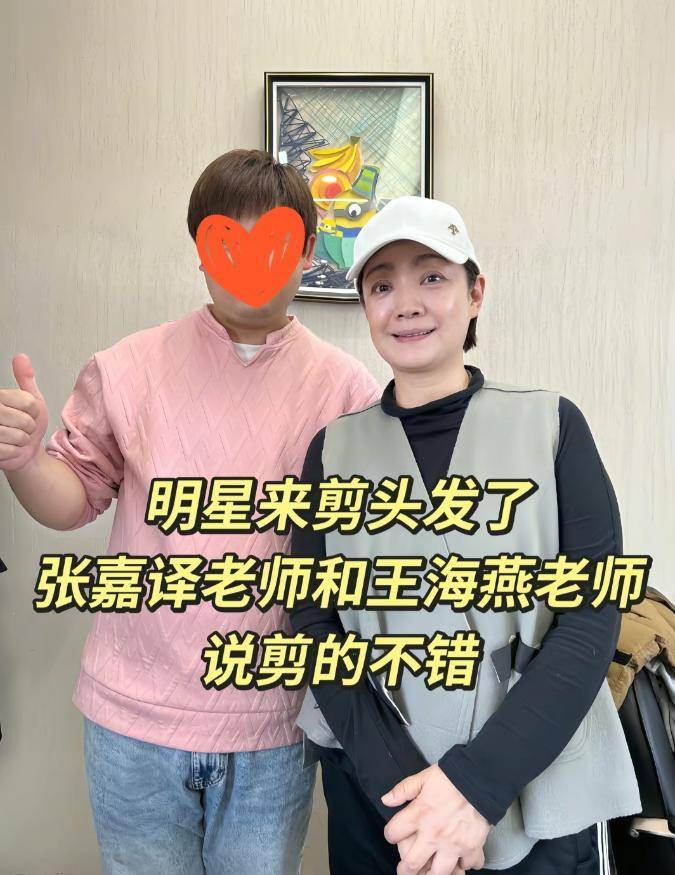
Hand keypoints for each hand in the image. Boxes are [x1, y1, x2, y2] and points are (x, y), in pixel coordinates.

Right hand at [0, 354, 47, 470]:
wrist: (25, 450)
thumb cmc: (25, 425)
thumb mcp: (30, 399)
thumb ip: (25, 379)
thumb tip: (21, 357)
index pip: (28, 402)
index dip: (35, 411)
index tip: (28, 413)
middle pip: (24, 420)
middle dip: (30, 427)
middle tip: (22, 428)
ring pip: (19, 436)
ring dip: (23, 440)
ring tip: (16, 438)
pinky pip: (12, 451)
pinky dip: (16, 452)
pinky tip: (11, 448)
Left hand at [382, 764, 488, 874]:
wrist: (480, 778)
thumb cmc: (450, 776)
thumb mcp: (423, 778)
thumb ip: (403, 790)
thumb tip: (386, 800)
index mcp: (418, 815)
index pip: (393, 834)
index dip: (391, 834)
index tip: (394, 835)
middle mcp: (433, 834)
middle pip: (412, 864)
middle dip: (405, 870)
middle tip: (405, 870)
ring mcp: (453, 844)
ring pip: (438, 873)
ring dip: (433, 873)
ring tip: (430, 871)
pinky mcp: (472, 848)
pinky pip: (467, 865)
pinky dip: (463, 864)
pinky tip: (460, 859)